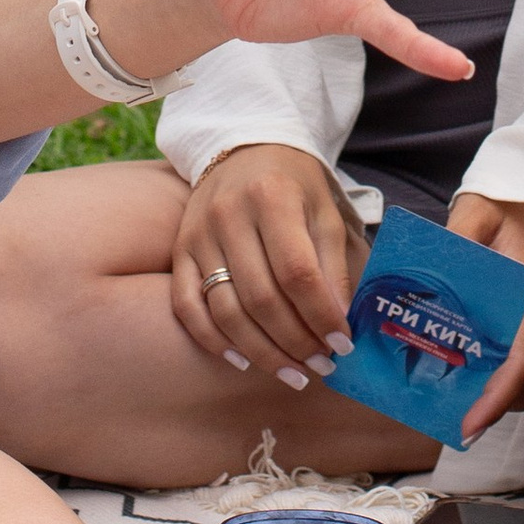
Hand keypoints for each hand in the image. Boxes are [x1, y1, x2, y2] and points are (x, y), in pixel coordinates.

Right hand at [171, 145, 368, 382]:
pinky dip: (214, 341)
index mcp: (273, 197)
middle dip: (296, 342)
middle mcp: (229, 215)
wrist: (243, 150)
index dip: (321, 315)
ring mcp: (198, 235)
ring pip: (225, 311)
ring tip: (293, 374)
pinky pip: (188, 307)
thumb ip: (334, 266)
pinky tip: (243, 360)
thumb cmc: (293, 185)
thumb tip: (341, 326)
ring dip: (262, 352)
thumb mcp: (324, 212)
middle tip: (322, 366)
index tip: (343, 345)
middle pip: (261, 298)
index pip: (297, 272)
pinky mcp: (180, 251)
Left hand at [444, 194, 523, 442]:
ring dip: (489, 390)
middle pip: (521, 382)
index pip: (520, 363)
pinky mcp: (522, 313)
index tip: (467, 426)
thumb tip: (422, 273)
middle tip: (447, 416)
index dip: (496, 400)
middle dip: (490, 406)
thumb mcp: (475, 215)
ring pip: (518, 372)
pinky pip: (510, 352)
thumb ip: (453, 240)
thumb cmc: (507, 200)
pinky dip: (489, 368)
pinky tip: (454, 361)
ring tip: (445, 395)